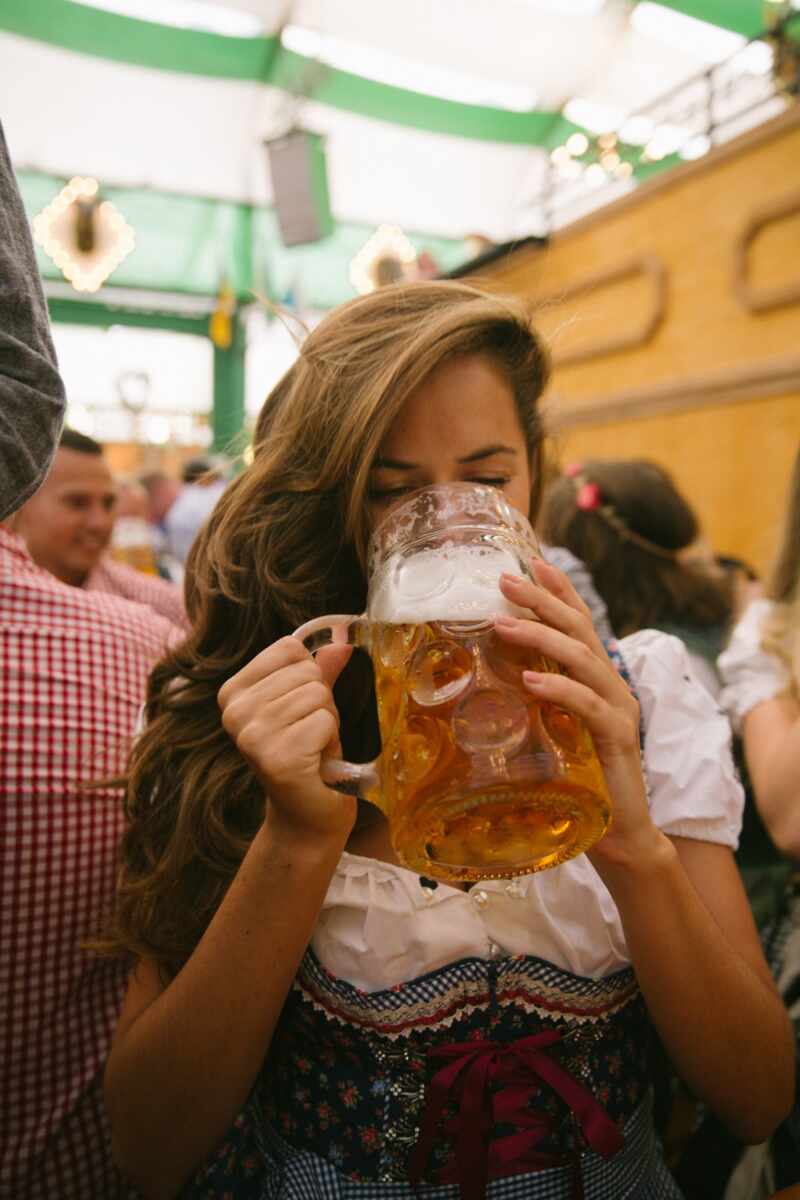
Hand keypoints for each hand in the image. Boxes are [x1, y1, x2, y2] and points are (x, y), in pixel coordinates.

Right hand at [218, 637, 355, 841]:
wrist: (307, 813)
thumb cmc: (308, 752)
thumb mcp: (310, 703)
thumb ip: (321, 670)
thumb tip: (342, 638)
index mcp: (232, 692)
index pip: (288, 649)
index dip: (308, 675)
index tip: (298, 708)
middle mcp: (234, 712)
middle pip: (307, 672)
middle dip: (321, 701)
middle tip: (309, 733)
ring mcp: (253, 736)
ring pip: (318, 694)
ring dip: (327, 721)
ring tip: (312, 747)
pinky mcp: (278, 757)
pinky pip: (325, 721)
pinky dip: (330, 739)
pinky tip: (315, 760)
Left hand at [494, 560, 658, 863]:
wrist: (621, 836)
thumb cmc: (580, 784)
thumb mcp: (549, 735)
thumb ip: (531, 707)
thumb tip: (487, 685)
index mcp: (596, 681)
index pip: (579, 623)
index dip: (558, 590)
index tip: (530, 560)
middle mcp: (612, 686)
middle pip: (580, 629)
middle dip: (542, 599)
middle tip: (505, 579)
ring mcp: (619, 710)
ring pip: (583, 659)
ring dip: (542, 636)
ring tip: (503, 623)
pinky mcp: (617, 739)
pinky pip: (589, 706)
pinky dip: (559, 690)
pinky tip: (531, 681)